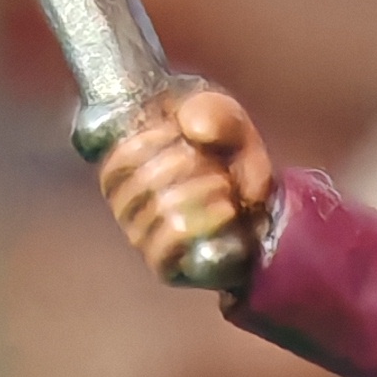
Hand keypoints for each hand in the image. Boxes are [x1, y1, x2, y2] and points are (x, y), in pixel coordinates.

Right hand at [97, 85, 272, 284]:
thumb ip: (213, 111)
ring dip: (204, 192)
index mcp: (121, 166)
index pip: (117, 159)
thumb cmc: (227, 151)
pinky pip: (166, 249)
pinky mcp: (163, 266)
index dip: (152, 141)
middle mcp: (123, 203)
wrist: (259, 198)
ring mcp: (140, 236)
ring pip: (161, 212)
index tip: (184, 133)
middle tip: (216, 165)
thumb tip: (193, 127)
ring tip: (226, 186)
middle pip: (142, 184)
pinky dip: (203, 225)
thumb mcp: (225, 117)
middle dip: (188, 166)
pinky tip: (228, 210)